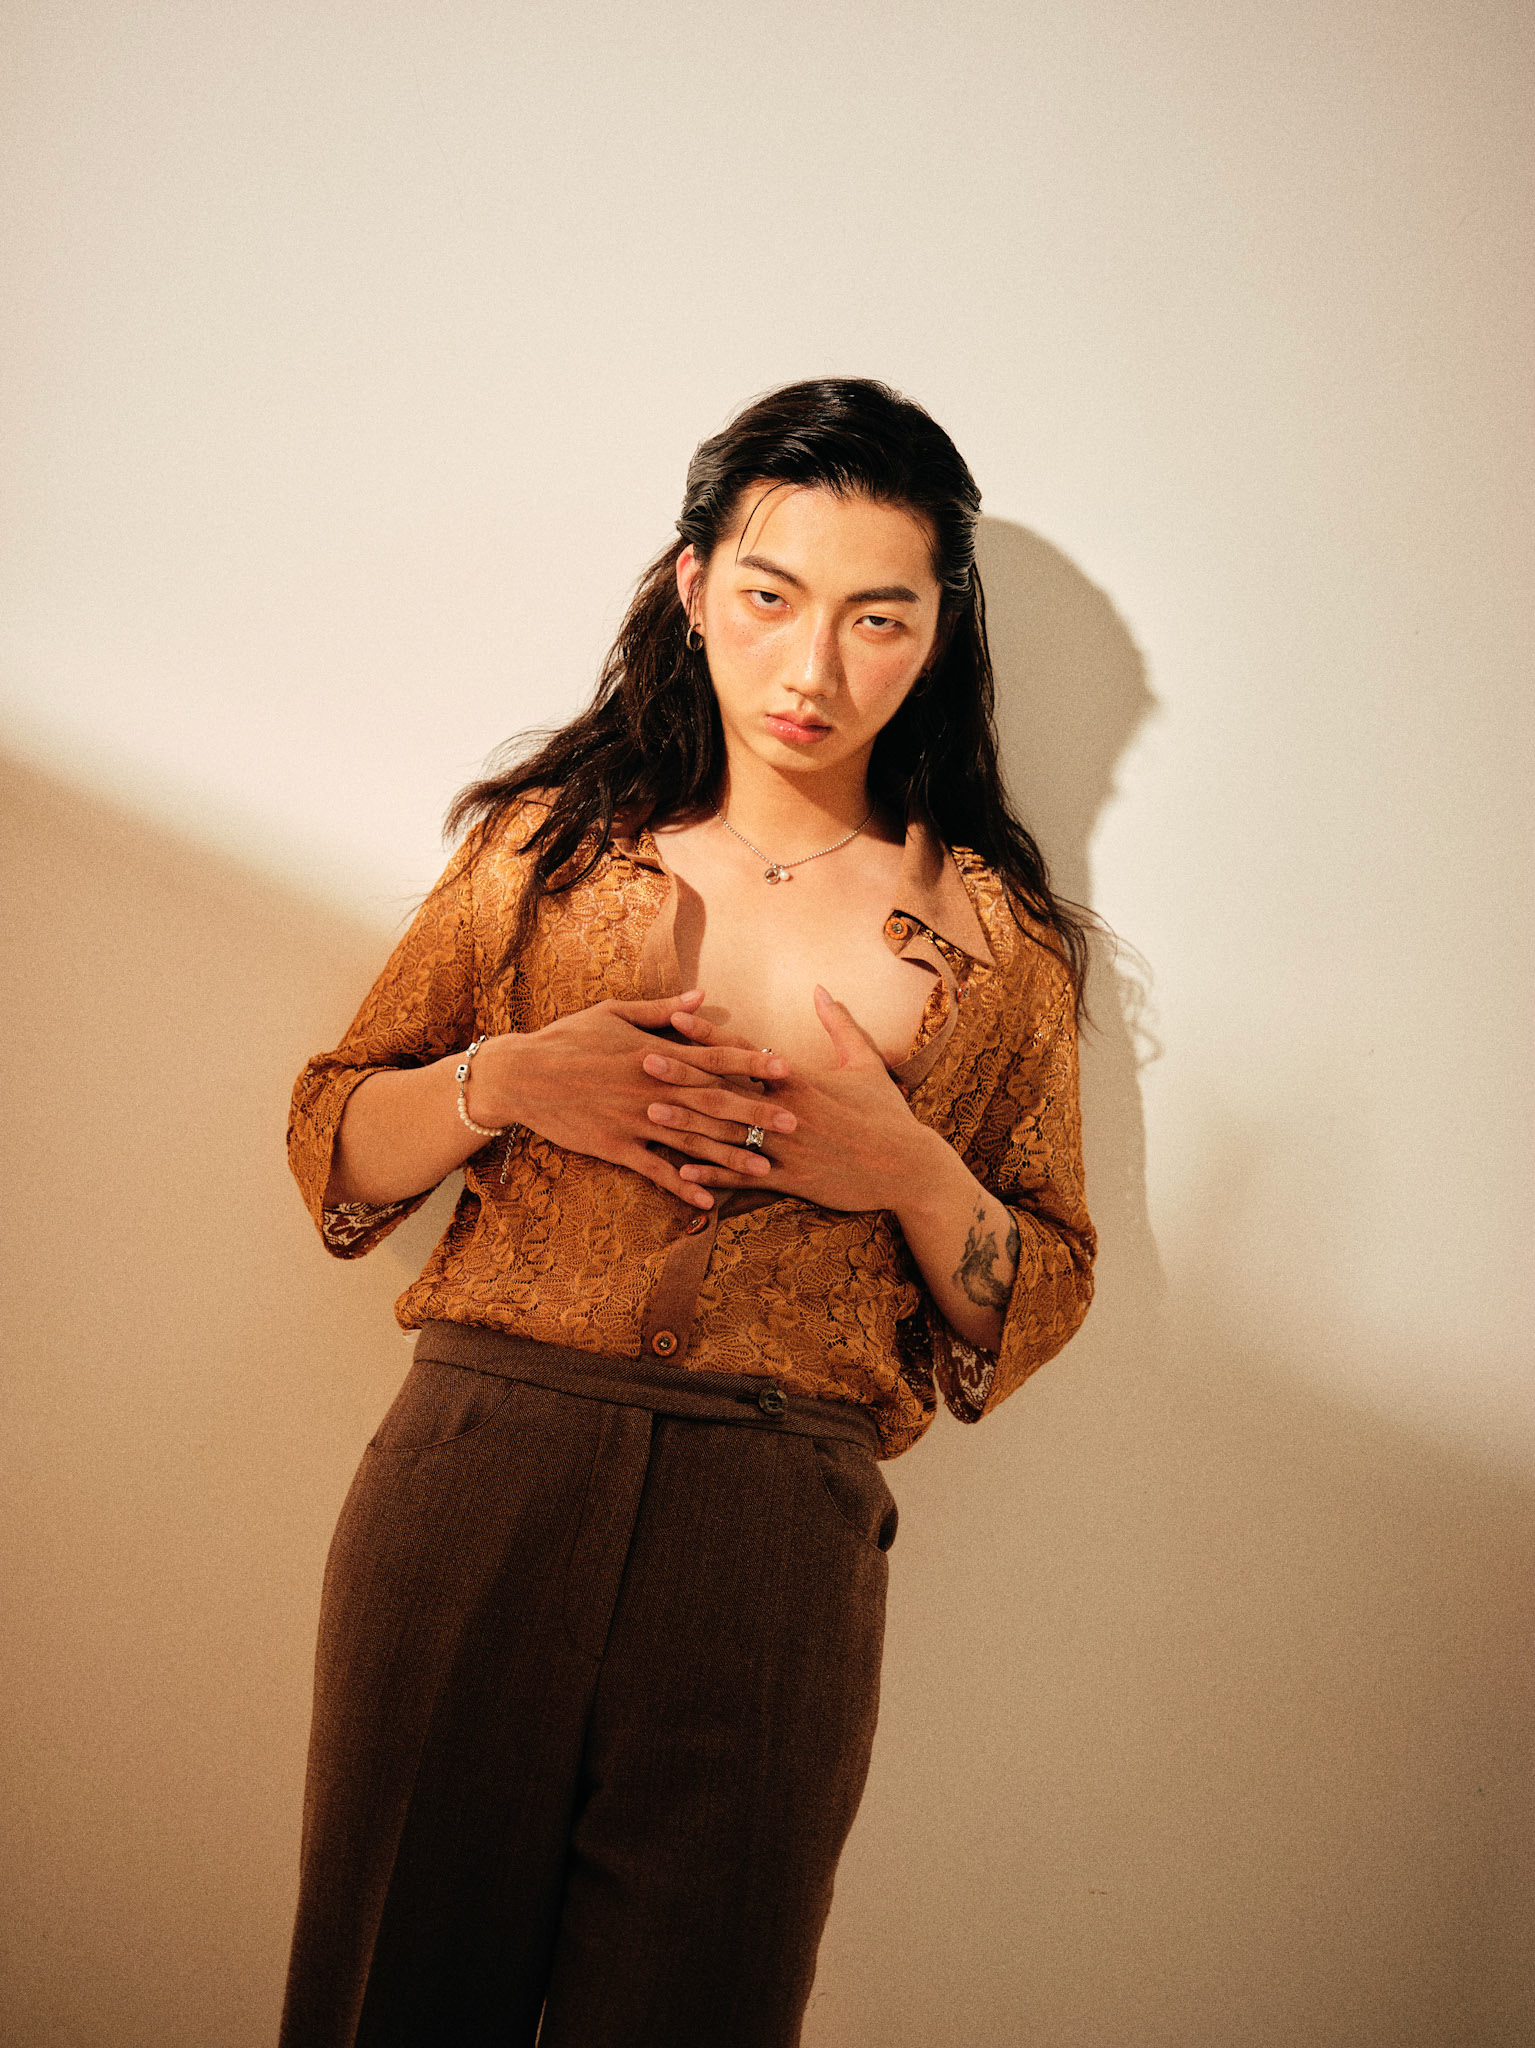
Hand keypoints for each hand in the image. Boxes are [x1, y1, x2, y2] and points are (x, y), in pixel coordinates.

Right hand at [476, 991, 787, 1209]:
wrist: (521, 1074)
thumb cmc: (567, 1038)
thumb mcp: (613, 1012)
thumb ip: (661, 1010)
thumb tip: (702, 996)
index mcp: (655, 1054)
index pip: (714, 1058)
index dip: (752, 1063)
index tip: (786, 1068)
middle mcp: (651, 1088)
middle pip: (714, 1103)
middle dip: (756, 1114)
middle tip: (794, 1124)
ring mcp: (633, 1120)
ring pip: (691, 1141)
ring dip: (730, 1156)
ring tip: (764, 1169)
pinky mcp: (614, 1146)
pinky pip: (654, 1170)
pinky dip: (682, 1184)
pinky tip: (709, 1200)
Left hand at [648, 985, 933, 1212]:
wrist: (908, 1168)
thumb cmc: (888, 1114)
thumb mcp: (866, 1064)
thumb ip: (840, 1024)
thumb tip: (821, 988)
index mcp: (800, 1080)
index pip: (744, 1052)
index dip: (708, 1035)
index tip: (675, 1018)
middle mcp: (788, 1111)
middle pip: (725, 1089)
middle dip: (682, 1075)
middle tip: (641, 1061)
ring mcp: (787, 1148)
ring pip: (726, 1134)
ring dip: (686, 1124)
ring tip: (649, 1113)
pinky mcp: (792, 1181)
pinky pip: (744, 1178)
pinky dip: (712, 1174)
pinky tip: (680, 1171)